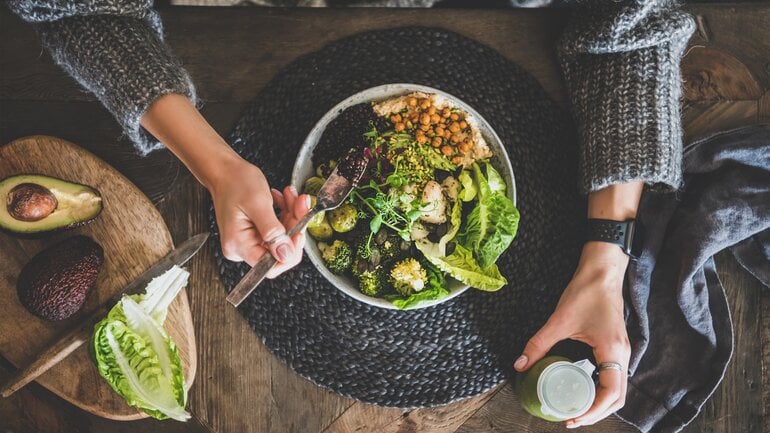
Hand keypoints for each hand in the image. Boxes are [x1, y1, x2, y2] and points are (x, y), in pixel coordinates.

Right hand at [209, 157, 309, 277]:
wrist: (226, 170)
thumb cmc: (235, 182)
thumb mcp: (257, 204)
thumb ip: (272, 231)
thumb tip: (285, 255)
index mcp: (239, 245)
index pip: (269, 266)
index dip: (289, 252)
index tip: (300, 231)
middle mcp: (242, 248)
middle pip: (280, 250)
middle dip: (294, 226)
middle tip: (299, 203)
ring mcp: (250, 240)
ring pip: (283, 238)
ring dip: (291, 215)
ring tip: (291, 196)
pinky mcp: (256, 233)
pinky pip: (279, 229)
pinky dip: (285, 213)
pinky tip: (283, 199)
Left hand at [514, 242, 631, 427]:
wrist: (602, 271)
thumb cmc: (587, 291)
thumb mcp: (559, 320)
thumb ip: (539, 343)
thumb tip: (520, 364)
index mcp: (612, 352)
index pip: (611, 394)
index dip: (593, 412)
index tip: (573, 418)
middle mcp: (622, 355)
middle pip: (618, 398)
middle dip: (596, 413)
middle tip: (573, 419)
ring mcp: (622, 351)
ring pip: (617, 388)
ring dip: (600, 403)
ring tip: (577, 408)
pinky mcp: (616, 346)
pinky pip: (613, 376)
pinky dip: (601, 389)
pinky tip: (582, 388)